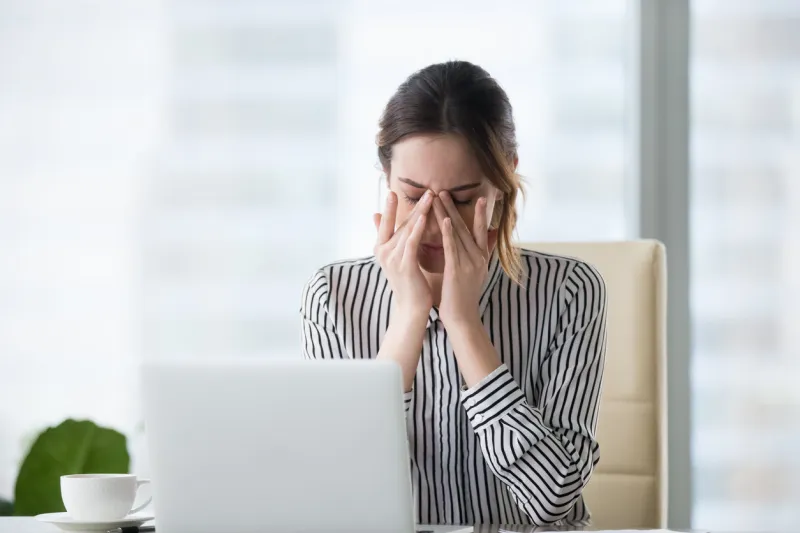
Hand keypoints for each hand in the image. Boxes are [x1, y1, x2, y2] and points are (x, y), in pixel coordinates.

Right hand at [373, 190, 433, 318]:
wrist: (411, 307)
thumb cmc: (407, 281)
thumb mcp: (394, 256)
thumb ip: (387, 236)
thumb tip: (374, 215)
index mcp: (381, 248)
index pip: (385, 223)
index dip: (389, 207)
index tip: (392, 191)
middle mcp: (383, 252)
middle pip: (399, 223)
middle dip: (413, 206)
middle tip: (425, 189)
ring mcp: (393, 258)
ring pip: (407, 230)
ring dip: (419, 212)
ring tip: (430, 197)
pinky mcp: (405, 265)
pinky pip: (412, 243)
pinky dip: (417, 229)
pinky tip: (424, 218)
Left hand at [433, 192, 489, 328]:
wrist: (462, 319)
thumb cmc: (462, 297)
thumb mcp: (473, 275)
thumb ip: (475, 257)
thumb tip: (481, 244)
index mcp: (481, 259)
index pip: (481, 231)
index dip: (480, 215)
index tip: (480, 198)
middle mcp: (478, 258)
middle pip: (467, 227)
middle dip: (455, 208)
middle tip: (445, 190)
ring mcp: (469, 263)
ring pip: (458, 233)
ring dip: (447, 214)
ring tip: (438, 197)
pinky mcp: (457, 270)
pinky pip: (452, 247)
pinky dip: (448, 233)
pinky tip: (444, 220)